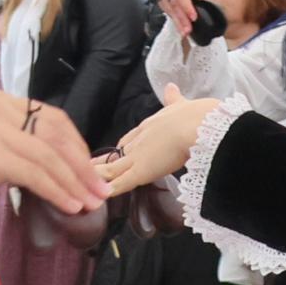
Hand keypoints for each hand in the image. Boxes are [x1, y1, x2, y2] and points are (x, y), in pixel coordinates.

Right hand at [0, 94, 105, 238]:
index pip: (53, 119)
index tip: (93, 172)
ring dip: (73, 183)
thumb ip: (30, 147)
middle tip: (100, 191)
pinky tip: (68, 206)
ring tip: (88, 203)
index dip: (78, 146)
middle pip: (54, 135)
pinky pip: (34, 174)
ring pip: (47, 157)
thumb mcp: (0, 153)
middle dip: (81, 166)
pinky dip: (56, 191)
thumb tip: (80, 165)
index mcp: (0, 102)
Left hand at [102, 93, 218, 197]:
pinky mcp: (141, 171)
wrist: (199, 125)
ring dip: (100, 176)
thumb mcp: (182, 104)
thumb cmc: (197, 116)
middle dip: (105, 162)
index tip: (117, 151)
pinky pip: (121, 183)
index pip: (130, 138)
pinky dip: (111, 189)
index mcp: (150, 125)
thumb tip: (171, 88)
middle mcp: (140, 140)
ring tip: (86, 183)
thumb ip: (175, 99)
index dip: (123, 146)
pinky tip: (101, 196)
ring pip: (112, 168)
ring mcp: (138, 156)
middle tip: (91, 168)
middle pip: (117, 153)